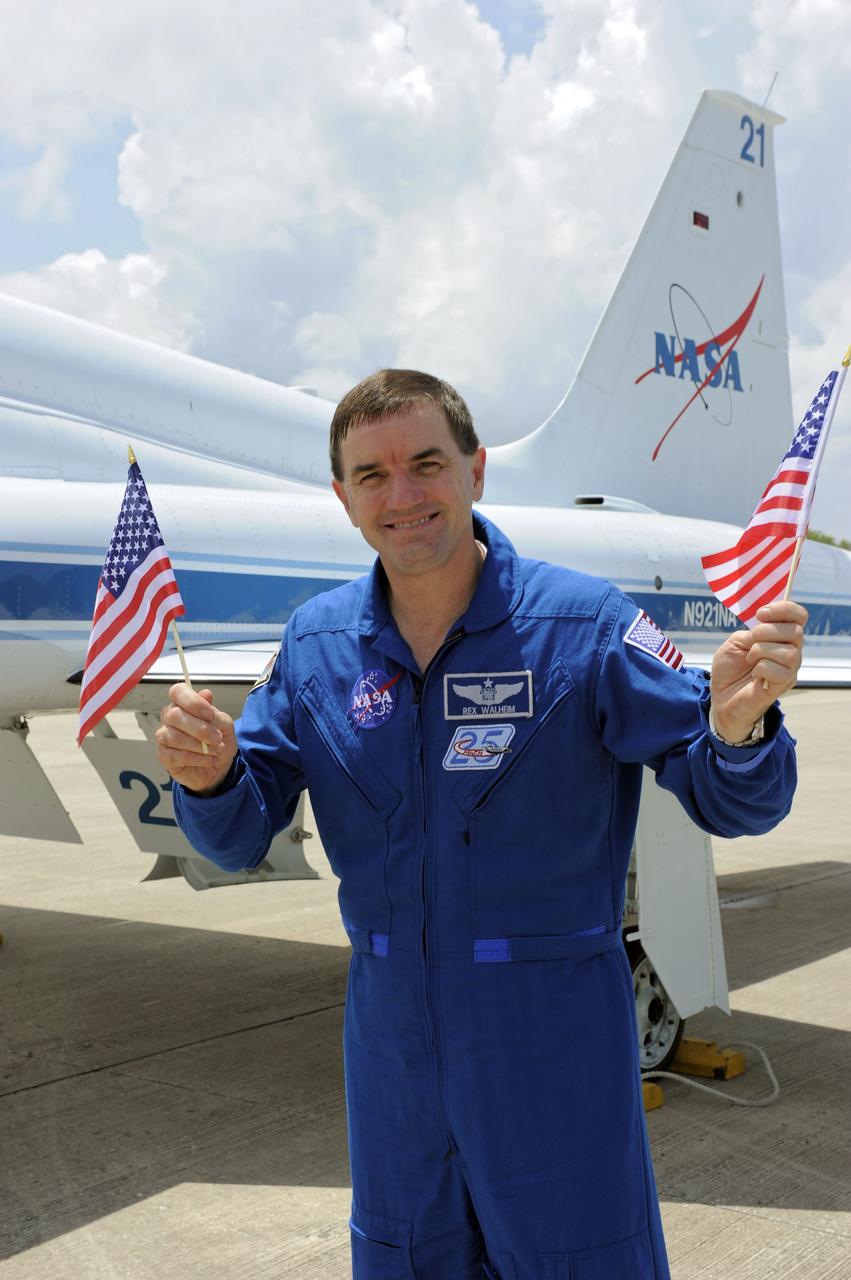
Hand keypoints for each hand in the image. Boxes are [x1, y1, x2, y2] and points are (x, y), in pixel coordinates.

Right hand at [155, 684, 237, 794]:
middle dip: (201, 729)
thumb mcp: (225, 725)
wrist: (218, 767)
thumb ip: (215, 712)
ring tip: (216, 750)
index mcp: (183, 704)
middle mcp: (169, 717)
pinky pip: (178, 756)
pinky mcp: (164, 756)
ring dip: (201, 746)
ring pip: (175, 737)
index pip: (178, 692)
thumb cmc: (218, 741)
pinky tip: (209, 759)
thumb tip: (206, 694)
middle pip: (175, 715)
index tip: (210, 715)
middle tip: (218, 738)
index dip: (193, 702)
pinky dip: (199, 758)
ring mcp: (164, 737)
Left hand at [710, 601, 806, 742]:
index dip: (784, 609)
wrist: (721, 696)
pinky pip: (780, 670)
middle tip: (750, 641)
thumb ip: (753, 631)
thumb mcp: (736, 642)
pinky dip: (762, 669)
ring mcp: (790, 669)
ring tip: (750, 659)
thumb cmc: (730, 669)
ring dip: (761, 651)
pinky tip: (755, 675)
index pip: (799, 616)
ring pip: (789, 652)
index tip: (760, 613)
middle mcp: (791, 651)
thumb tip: (767, 626)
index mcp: (781, 636)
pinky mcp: (783, 685)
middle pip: (795, 632)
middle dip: (766, 632)